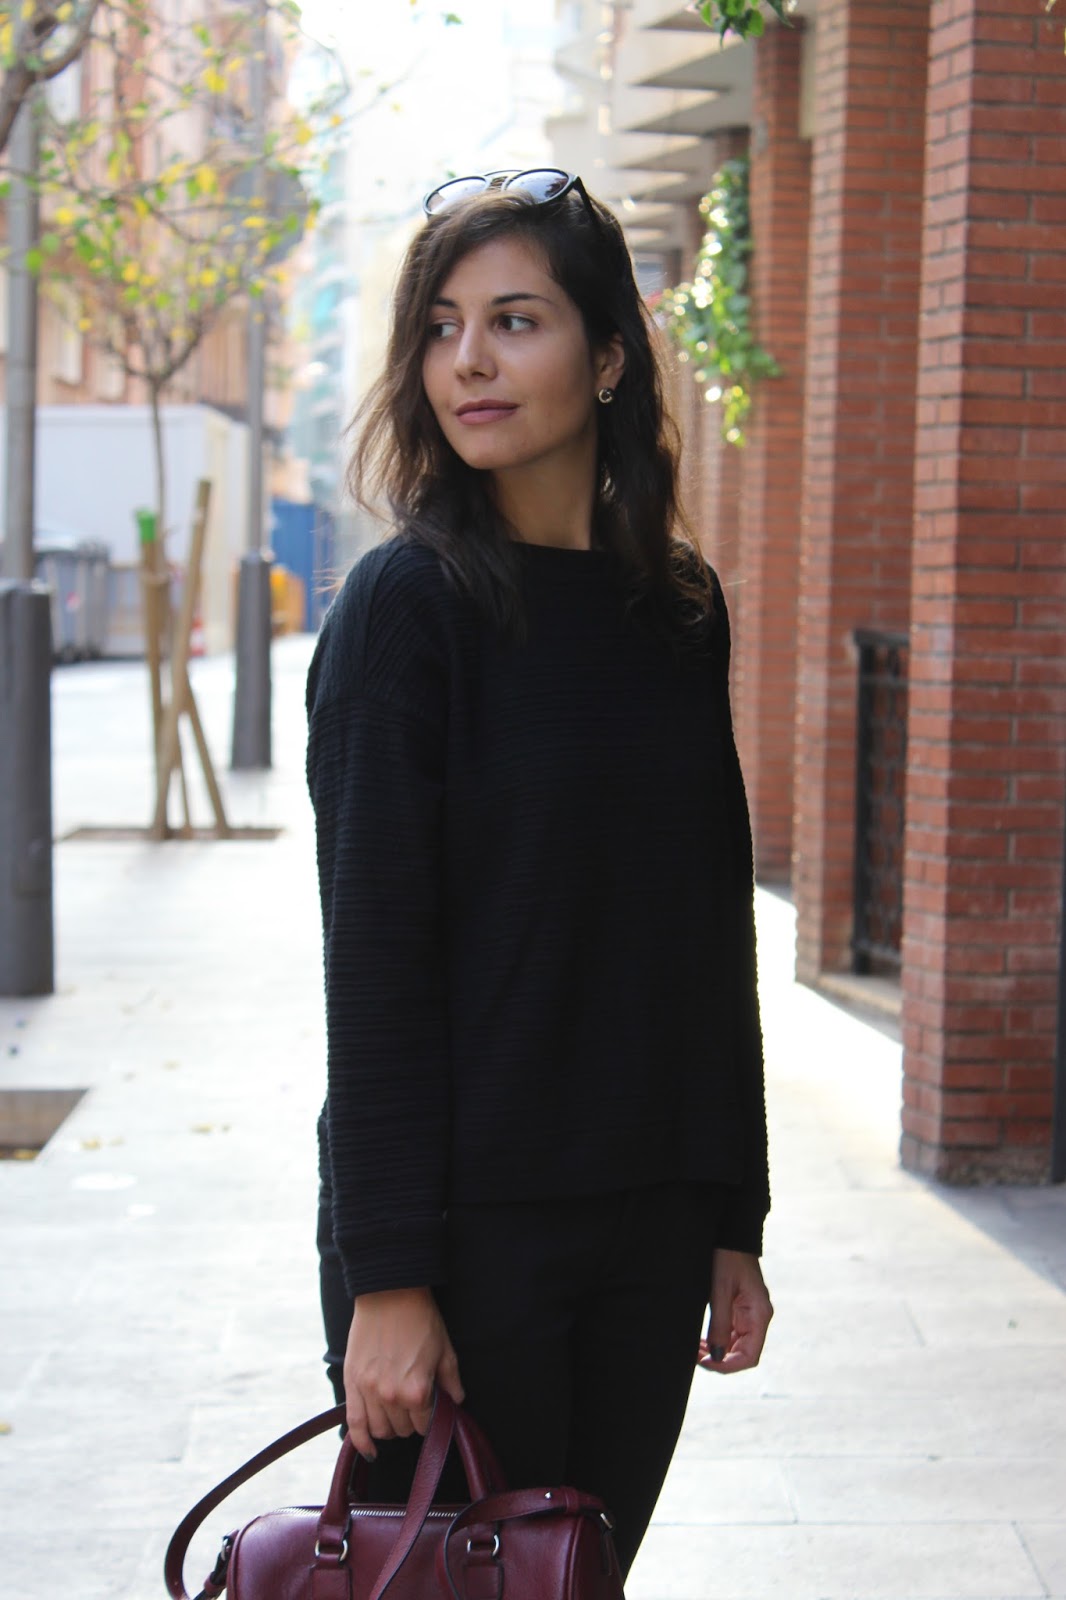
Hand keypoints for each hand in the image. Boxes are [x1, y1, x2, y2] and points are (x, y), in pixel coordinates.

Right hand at [343, 1286, 464, 1457]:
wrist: (390, 1292)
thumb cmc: (421, 1319)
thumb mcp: (445, 1350)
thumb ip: (451, 1382)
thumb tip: (457, 1403)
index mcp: (418, 1390)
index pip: (426, 1425)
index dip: (431, 1418)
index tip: (432, 1408)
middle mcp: (391, 1396)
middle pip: (403, 1429)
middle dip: (411, 1421)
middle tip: (414, 1404)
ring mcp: (369, 1391)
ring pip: (380, 1430)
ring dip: (390, 1427)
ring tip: (396, 1413)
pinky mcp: (352, 1383)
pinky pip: (354, 1424)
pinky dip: (361, 1441)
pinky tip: (369, 1450)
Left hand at [697, 1249, 772, 1374]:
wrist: (731, 1232)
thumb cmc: (727, 1257)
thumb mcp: (720, 1290)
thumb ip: (720, 1325)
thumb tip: (717, 1357)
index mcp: (759, 1314)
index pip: (749, 1356)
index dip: (727, 1366)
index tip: (705, 1363)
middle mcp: (758, 1318)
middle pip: (742, 1354)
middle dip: (719, 1360)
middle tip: (694, 1355)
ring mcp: (750, 1314)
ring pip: (736, 1345)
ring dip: (717, 1351)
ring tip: (695, 1349)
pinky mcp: (740, 1309)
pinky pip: (732, 1333)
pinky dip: (717, 1340)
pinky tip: (702, 1340)